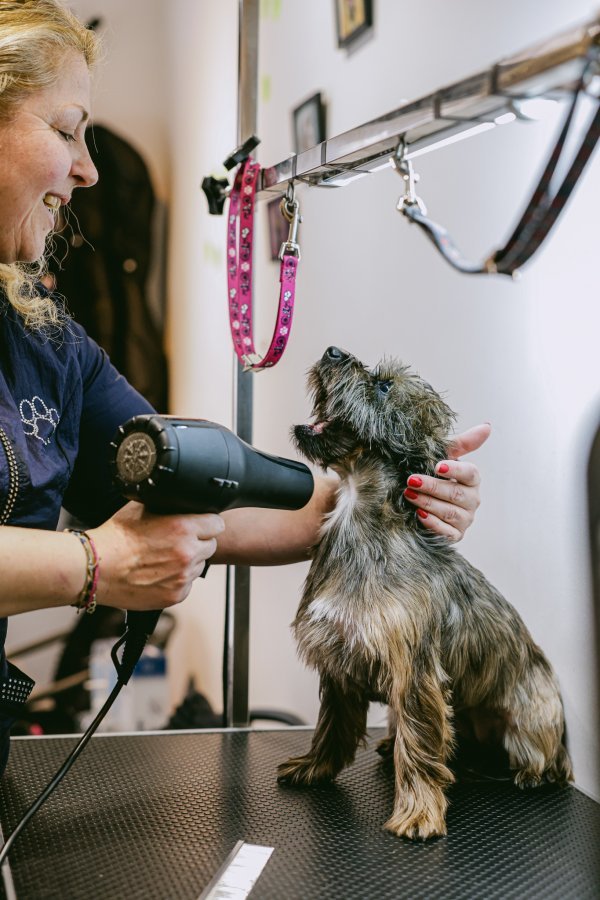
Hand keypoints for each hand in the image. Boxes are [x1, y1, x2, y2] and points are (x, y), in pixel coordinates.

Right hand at [89, 501, 224, 609]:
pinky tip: (159, 574)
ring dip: (188, 562)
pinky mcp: (175, 595)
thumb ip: (168, 507)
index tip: (202, 526)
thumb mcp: (142, 508)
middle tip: (176, 543)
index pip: (217, 524)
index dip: (208, 524)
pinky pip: (186, 585)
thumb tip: (180, 504)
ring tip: (163, 559)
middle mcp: (187, 553)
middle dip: (198, 543)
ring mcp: (183, 576)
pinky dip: (177, 580)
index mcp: (183, 527)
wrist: (96, 568)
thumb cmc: (114, 539)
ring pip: (199, 566)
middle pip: (210, 546)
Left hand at [402, 423, 490, 541]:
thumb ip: (463, 443)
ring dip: (428, 503)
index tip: (436, 465)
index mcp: (472, 480)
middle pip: (456, 494)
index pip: (470, 473)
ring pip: (450, 513)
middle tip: (411, 480)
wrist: (419, 501)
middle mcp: (472, 500)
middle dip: (432, 487)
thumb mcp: (444, 457)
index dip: (455, 469)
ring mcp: (465, 519)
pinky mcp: (455, 535)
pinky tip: (419, 515)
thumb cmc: (433, 476)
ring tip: (409, 495)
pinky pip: (447, 532)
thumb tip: (487, 426)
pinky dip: (433, 524)